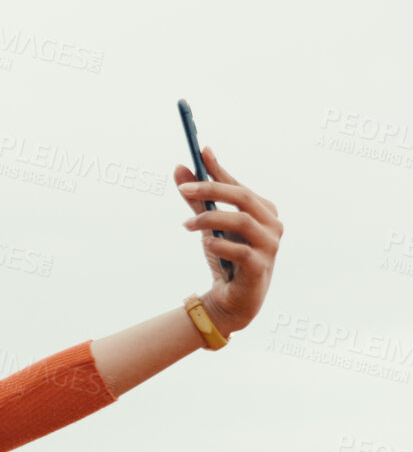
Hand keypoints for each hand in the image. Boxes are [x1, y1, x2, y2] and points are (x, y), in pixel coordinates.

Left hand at [175, 146, 282, 334]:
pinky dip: (220, 244)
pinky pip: (240, 251)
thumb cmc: (225, 258)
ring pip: (242, 221)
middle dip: (212, 189)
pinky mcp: (260, 267)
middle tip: (183, 188)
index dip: (219, 169)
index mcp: (263, 210)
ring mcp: (269, 246)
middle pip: (243, 197)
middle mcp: (272, 224)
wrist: (231, 300)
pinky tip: (206, 243)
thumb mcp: (208, 226)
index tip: (201, 151)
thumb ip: (196, 199)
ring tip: (186, 224)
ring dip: (210, 218)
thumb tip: (179, 168)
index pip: (239, 185)